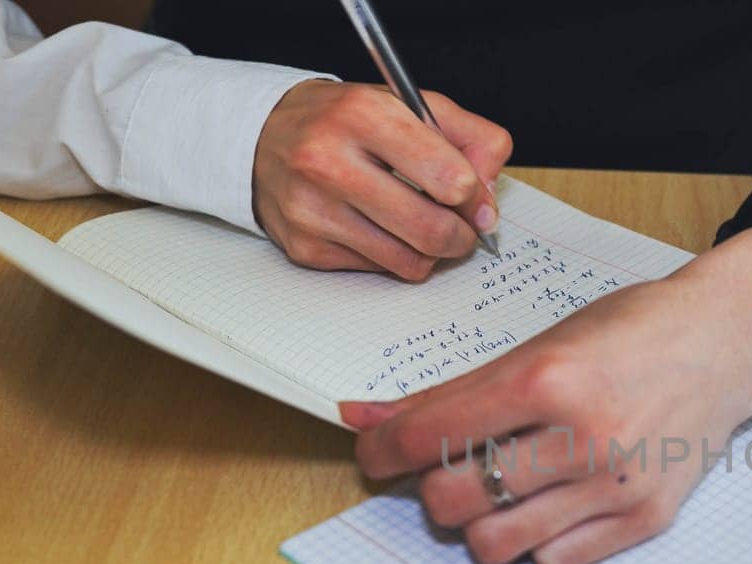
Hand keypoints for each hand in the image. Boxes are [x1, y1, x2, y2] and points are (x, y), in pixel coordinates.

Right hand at [253, 81, 511, 279]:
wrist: (262, 137)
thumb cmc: (347, 122)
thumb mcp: (410, 105)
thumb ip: (469, 138)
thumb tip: (489, 199)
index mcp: (363, 115)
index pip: (449, 177)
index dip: (475, 197)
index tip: (475, 201)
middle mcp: (329, 162)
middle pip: (431, 230)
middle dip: (461, 237)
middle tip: (462, 229)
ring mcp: (313, 210)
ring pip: (409, 262)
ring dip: (431, 252)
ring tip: (424, 228)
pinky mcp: (306, 248)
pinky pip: (379, 271)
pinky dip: (394, 257)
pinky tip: (382, 230)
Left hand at [338, 227, 751, 563]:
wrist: (726, 343)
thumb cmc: (632, 333)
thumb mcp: (538, 345)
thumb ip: (451, 391)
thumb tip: (364, 418)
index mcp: (548, 379)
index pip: (429, 436)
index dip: (383, 452)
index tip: (377, 455)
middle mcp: (584, 436)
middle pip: (452, 500)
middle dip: (434, 488)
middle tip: (449, 469)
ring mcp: (617, 485)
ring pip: (496, 543)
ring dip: (480, 521)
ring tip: (499, 491)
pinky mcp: (646, 519)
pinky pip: (553, 560)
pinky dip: (537, 538)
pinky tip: (552, 502)